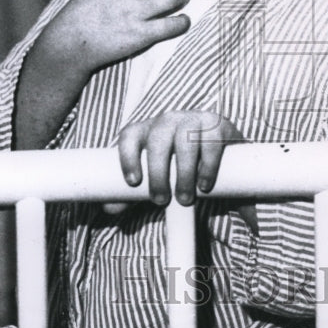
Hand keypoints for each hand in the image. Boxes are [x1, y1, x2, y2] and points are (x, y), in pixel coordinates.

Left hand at [101, 111, 244, 212]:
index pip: (130, 135)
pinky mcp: (217, 124)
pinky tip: (204, 184)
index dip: (127, 156)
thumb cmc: (176, 168)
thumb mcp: (154, 177)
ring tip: (185, 198)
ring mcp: (193, 119)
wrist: (218, 155)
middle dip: (158, 173)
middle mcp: (168, 120)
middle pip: (157, 140)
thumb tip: (108, 208)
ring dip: (184, 172)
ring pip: (185, 140)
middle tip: (161, 200)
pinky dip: (207, 165)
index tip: (133, 182)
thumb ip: (131, 193)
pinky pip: (211, 142)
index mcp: (147, 130)